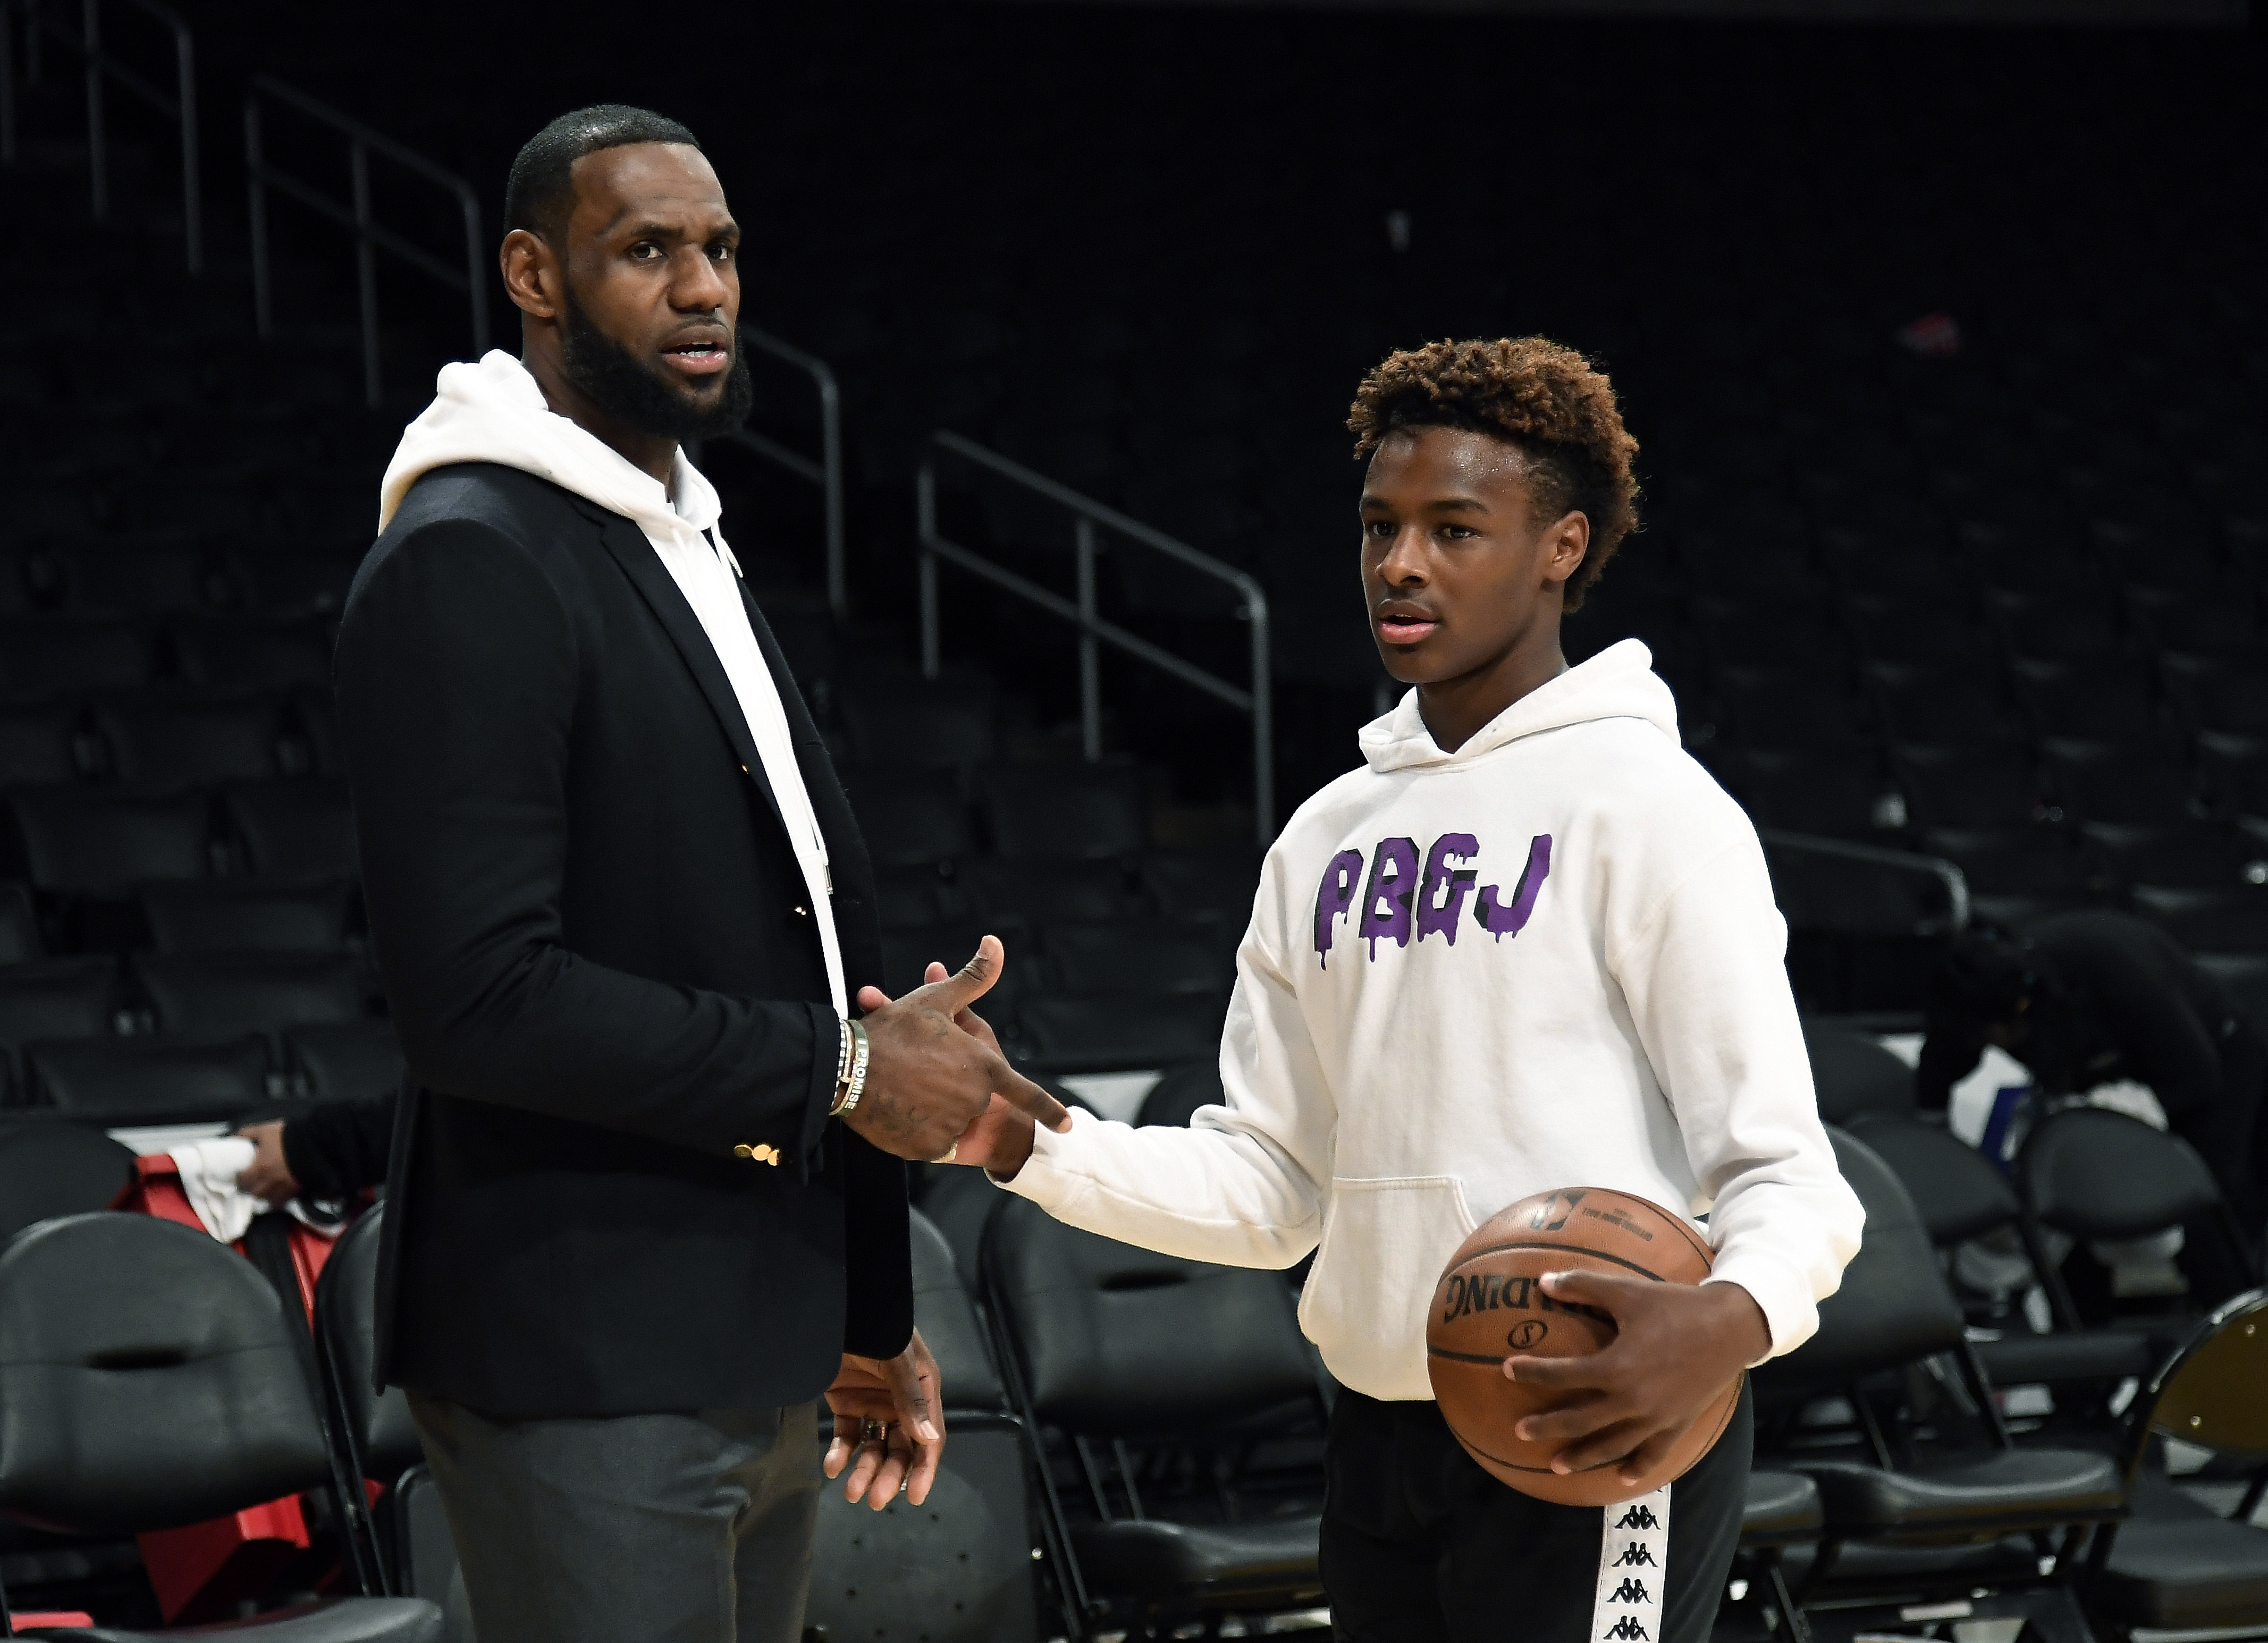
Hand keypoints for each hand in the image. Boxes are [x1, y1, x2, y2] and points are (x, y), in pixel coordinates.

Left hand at [234, 1121, 299, 1203]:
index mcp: (259, 1169)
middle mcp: (269, 1182)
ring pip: (269, 1200)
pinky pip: (284, 1201)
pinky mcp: (296, 1190)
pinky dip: (280, 1198)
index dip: (239, 1178)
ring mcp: (283, 1188)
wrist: (315, 1143)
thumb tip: (234, 1139)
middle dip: (252, 1189)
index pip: (241, 1181)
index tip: (240, 1174)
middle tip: (253, 1182)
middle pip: (254, 1193)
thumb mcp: (264, 1131)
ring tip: (266, 1189)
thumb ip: (247, 1134)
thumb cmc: (287, 1137)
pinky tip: (280, 1192)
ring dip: (265, 1195)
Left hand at [823, 1328, 943, 1509]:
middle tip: (874, 1500)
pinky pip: (847, 1435)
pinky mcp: (846, 1403)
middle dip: (889, 1475)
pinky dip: (840, 1452)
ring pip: (874, 1447)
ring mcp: (873, 1404)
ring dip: (864, 1470)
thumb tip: (928, 1441)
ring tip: (850, 1490)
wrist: (834, 1309)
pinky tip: (832, 1466)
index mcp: (923, 1390)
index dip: (924, 1469)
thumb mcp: (897, 1359)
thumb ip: (911, 1398)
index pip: (928, 1438)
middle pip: (900, 1449)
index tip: (916, 1498)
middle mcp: (901, 1402)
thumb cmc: (876, 1328)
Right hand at [859, 962, 1039, 1176]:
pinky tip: (895, 1107)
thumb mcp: (938, 1001)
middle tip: (916, 1067)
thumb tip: (996, 942)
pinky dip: (915, 1128)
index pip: (1026, 1093)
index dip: (1049, 1110)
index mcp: (985, 1067)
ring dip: (930, 1107)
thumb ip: (974, 978)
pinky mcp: (927, 1149)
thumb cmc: (896, 1030)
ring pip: (948, 1119)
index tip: (1069, 1125)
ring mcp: (952, 1128)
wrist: (849, 1069)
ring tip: (900, 1084)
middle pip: (972, 1098)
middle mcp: (975, 1102)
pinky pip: (928, 1140)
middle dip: (948, 1085)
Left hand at [1504, 1272, 1766, 1485]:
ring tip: (1556, 1465)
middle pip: (1580, 1421)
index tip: (1507, 1370)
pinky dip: (1637, 1467)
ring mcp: (1656, 1417)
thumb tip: (1542, 1281)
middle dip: (1547, 1428)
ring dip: (1583, 1457)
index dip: (1532, 1373)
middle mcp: (1633, 1400)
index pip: (1563, 1375)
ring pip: (1612, 1446)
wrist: (1731, 1327)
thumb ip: (1582, 1286)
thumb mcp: (1627, 1291)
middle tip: (1520, 1432)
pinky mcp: (1677, 1424)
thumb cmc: (1675, 1305)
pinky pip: (1653, 1453)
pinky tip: (1621, 1477)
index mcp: (1617, 1367)